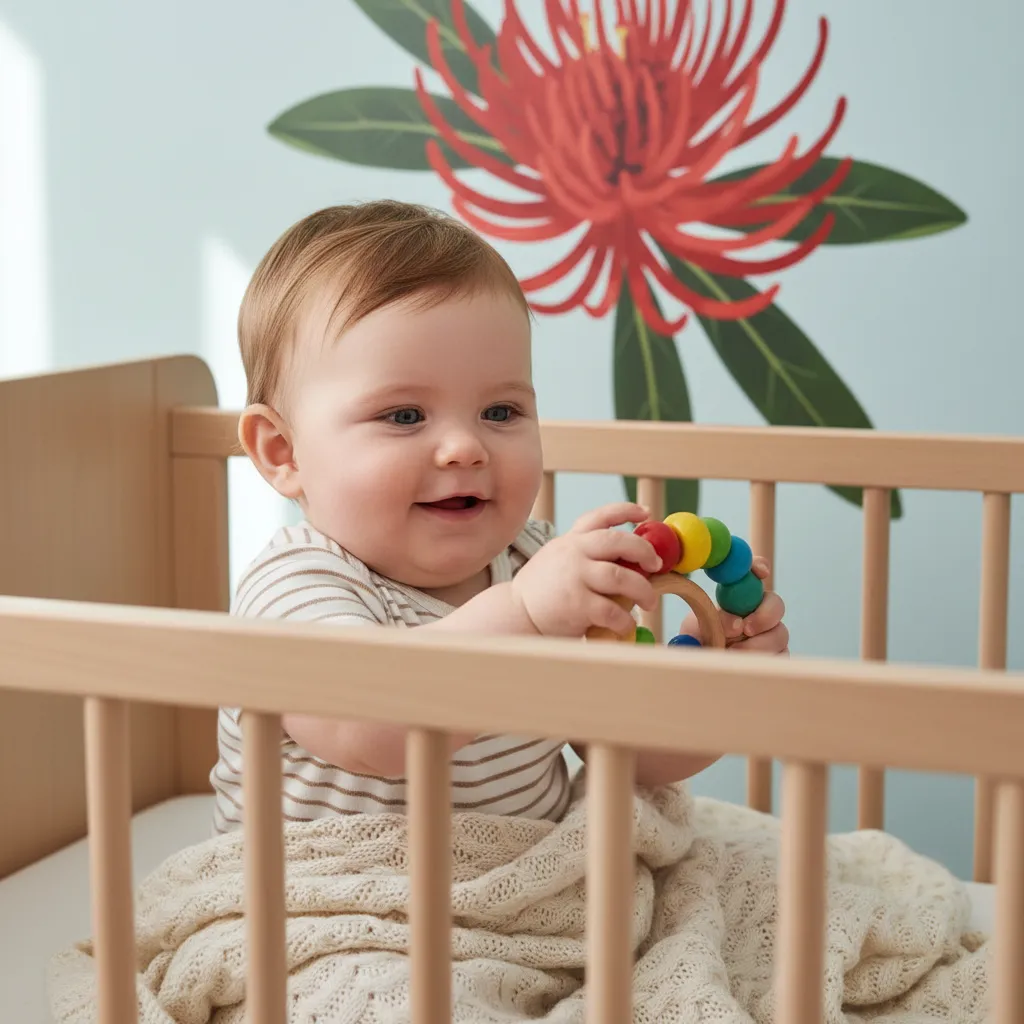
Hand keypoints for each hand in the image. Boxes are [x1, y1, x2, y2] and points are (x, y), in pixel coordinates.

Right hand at [512, 502, 660, 636]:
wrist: (515, 613)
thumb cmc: (542, 589)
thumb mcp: (557, 558)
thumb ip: (585, 553)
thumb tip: (627, 556)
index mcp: (571, 541)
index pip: (600, 517)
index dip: (626, 511)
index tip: (646, 514)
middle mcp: (574, 553)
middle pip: (618, 542)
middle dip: (644, 552)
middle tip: (656, 565)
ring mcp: (575, 578)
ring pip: (622, 577)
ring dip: (644, 591)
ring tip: (650, 602)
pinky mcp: (577, 605)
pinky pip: (613, 611)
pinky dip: (626, 620)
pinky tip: (626, 625)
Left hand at [676, 556, 789, 654]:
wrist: (699, 666)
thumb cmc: (697, 642)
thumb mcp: (695, 626)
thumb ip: (714, 618)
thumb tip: (737, 623)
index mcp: (738, 597)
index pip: (753, 574)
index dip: (759, 567)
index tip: (760, 572)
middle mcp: (758, 612)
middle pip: (776, 604)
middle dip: (764, 614)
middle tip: (745, 628)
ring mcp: (770, 635)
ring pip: (780, 634)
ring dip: (758, 644)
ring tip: (733, 653)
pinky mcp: (777, 657)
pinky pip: (781, 657)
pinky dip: (763, 660)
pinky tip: (744, 665)